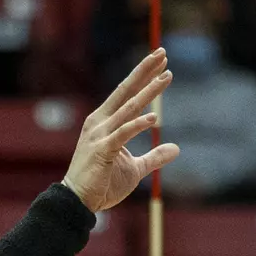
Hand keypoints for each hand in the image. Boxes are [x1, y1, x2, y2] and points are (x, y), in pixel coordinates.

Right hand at [62, 49, 178, 211]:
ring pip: (128, 108)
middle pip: (127, 91)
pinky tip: (154, 117)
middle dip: (145, 71)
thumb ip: (154, 157)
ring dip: (148, 92)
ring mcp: (100, 135)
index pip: (127, 93)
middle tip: (162, 53)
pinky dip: (138, 124)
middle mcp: (100, 122)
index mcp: (105, 121)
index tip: (161, 61)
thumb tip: (177, 149)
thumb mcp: (135, 168)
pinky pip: (123, 133)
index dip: (144, 76)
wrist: (78, 201)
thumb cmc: (102, 183)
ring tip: (166, 78)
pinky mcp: (102, 150)